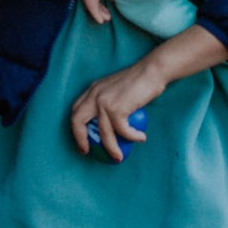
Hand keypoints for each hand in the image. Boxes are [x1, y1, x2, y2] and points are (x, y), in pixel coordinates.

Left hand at [69, 25, 227, 159]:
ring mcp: (104, 102)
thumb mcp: (116, 89)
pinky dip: (132, 137)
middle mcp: (95, 94)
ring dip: (112, 149)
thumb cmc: (139, 80)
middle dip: (80, 139)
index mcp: (93, 89)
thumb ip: (108, 102)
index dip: (76, 128)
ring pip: (103, 134)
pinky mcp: (116, 109)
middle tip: (88, 152)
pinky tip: (140, 137)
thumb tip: (108, 126)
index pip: (76, 110)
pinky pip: (123, 131)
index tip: (83, 141)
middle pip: (77, 120)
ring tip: (119, 157)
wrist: (151, 70)